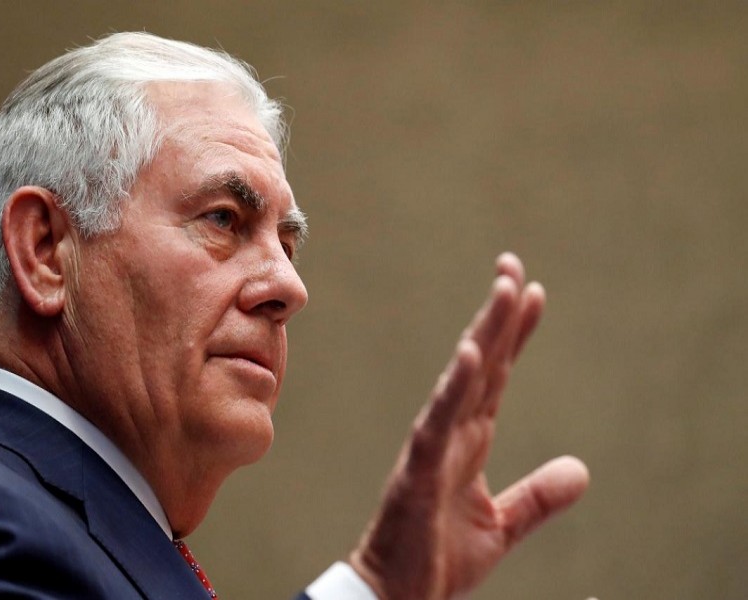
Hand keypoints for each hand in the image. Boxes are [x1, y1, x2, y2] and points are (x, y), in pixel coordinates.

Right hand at [348, 253, 589, 599]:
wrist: (398, 597)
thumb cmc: (437, 558)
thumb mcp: (502, 526)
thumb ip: (539, 497)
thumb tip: (581, 470)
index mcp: (469, 440)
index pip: (496, 375)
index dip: (514, 334)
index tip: (532, 292)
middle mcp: (449, 431)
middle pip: (480, 361)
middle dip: (499, 313)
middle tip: (513, 266)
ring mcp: (432, 445)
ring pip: (463, 378)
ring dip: (484, 332)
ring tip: (506, 289)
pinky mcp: (420, 469)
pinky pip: (440, 421)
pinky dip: (456, 386)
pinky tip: (473, 353)